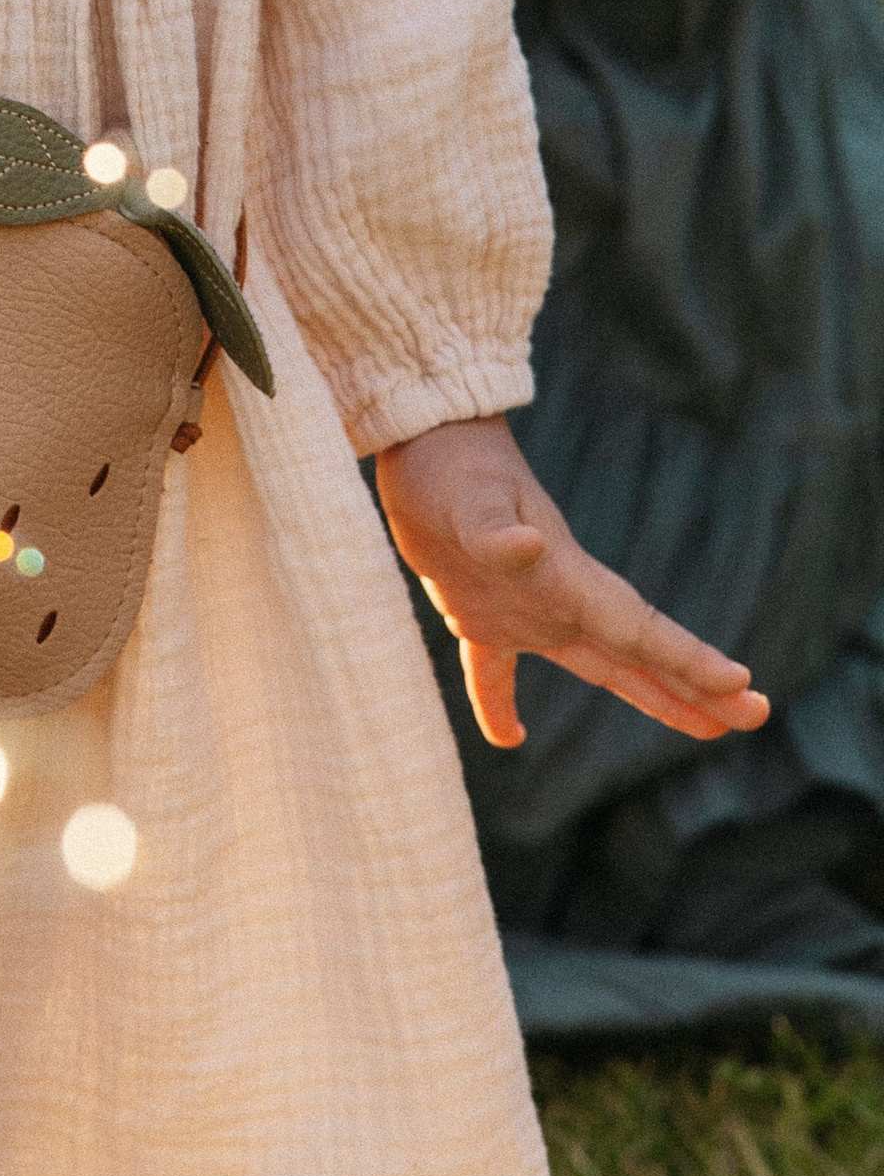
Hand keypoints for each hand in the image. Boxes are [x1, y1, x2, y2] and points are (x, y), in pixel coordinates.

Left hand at [375, 415, 769, 749]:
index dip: (689, 662)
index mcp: (566, 577)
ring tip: (704, 728)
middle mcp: (559, 597)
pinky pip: (495, 670)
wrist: (421, 438)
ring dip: (650, 695)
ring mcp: (523, 605)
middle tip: (753, 718)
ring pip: (599, 664)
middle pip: (640, 653)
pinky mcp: (478, 609)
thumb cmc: (448, 467)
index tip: (741, 687)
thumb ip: (495, 532)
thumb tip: (530, 546)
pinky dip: (499, 702)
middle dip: (696, 687)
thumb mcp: (467, 501)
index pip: (640, 630)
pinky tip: (507, 738)